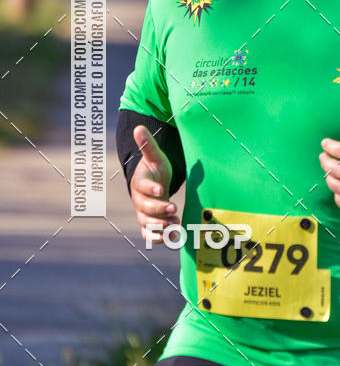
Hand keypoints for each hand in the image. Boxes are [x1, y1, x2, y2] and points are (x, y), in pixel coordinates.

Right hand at [130, 125, 179, 241]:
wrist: (153, 185)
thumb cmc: (155, 170)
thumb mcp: (155, 157)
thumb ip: (147, 145)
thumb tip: (138, 128)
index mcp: (140, 183)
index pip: (142, 186)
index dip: (150, 189)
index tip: (162, 190)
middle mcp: (139, 200)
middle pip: (144, 208)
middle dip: (158, 210)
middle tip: (173, 209)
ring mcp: (143, 213)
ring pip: (146, 223)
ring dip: (160, 226)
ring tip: (175, 223)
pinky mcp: (149, 224)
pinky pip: (149, 235)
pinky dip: (159, 238)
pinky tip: (173, 237)